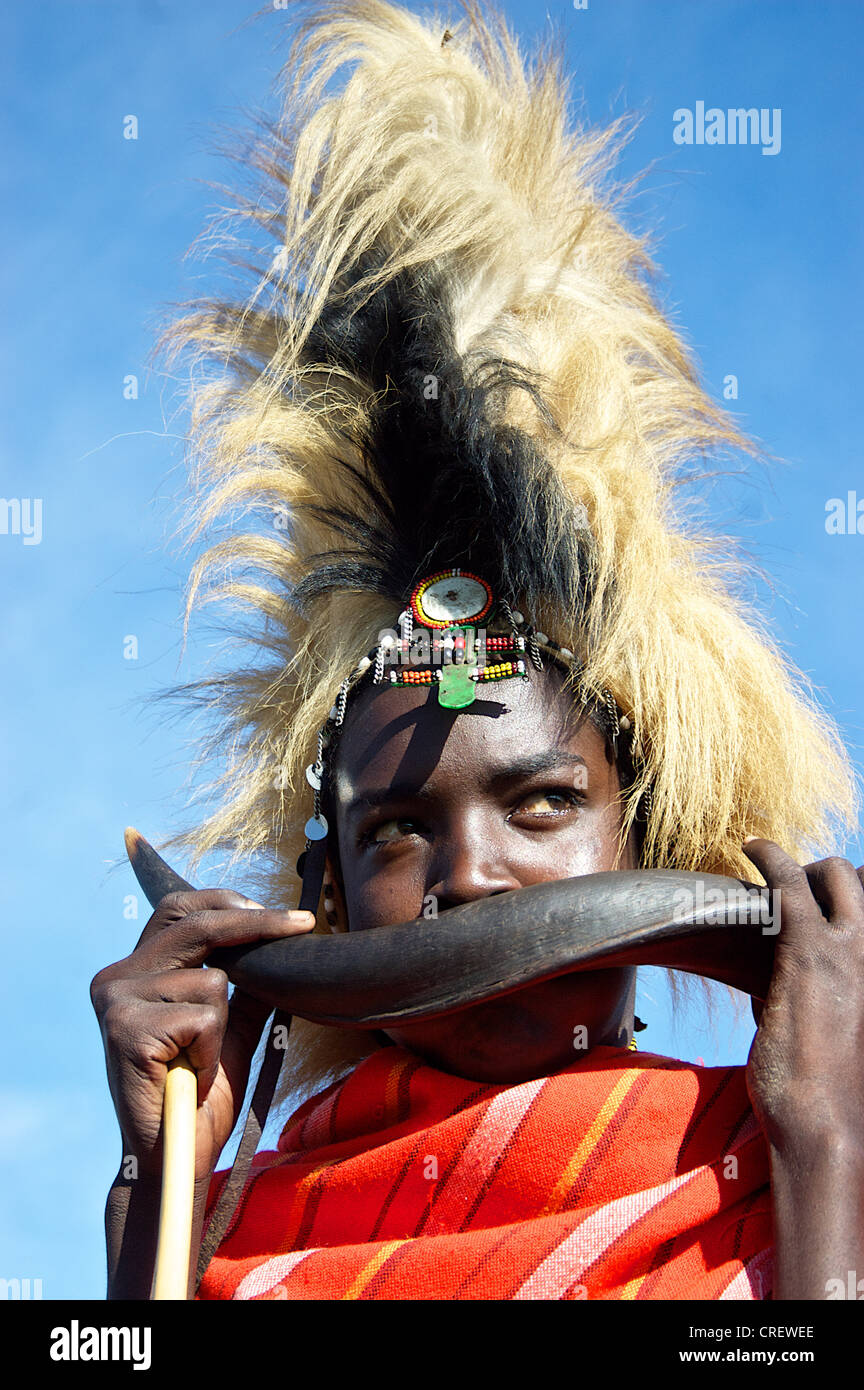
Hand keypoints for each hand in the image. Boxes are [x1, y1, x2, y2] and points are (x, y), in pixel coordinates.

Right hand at [91, 890, 314, 1180]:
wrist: (175, 1158)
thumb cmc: (201, 1095)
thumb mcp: (231, 1028)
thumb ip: (246, 985)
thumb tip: (283, 942)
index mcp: (136, 970)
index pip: (180, 909)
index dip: (230, 902)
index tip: (285, 914)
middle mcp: (117, 977)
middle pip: (197, 924)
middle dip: (257, 923)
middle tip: (303, 925)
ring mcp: (116, 1002)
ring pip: (213, 980)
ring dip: (224, 1028)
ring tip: (200, 1065)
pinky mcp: (125, 1030)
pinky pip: (204, 1018)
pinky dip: (210, 1053)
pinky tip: (190, 1079)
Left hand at [742, 839, 863, 1151]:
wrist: (826, 1127)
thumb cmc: (825, 1096)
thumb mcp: (831, 1039)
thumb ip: (810, 1002)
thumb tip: (768, 988)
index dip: (845, 905)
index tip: (817, 904)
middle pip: (863, 886)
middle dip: (829, 876)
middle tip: (794, 884)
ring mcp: (851, 952)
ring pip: (837, 874)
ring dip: (803, 865)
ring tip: (769, 862)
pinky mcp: (809, 952)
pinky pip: (790, 883)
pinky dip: (770, 857)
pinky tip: (752, 847)